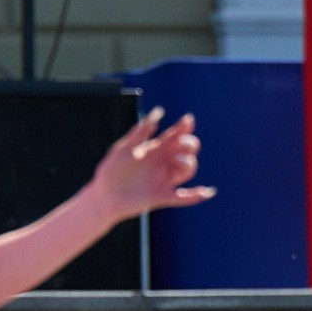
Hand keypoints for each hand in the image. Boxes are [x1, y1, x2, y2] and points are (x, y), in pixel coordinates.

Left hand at [92, 108, 215, 216]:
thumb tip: (159, 113)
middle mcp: (162, 164)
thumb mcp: (124, 148)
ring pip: (187, 170)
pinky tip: (208, 191)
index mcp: (154, 150)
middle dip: (189, 145)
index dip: (183, 127)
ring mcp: (164, 180)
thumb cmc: (111, 170)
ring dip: (188, 165)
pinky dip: (196, 195)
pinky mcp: (162, 196)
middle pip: (186, 151)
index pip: (174, 136)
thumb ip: (140, 132)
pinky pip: (183, 197)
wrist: (104, 196)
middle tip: (181, 144)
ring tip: (177, 163)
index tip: (188, 120)